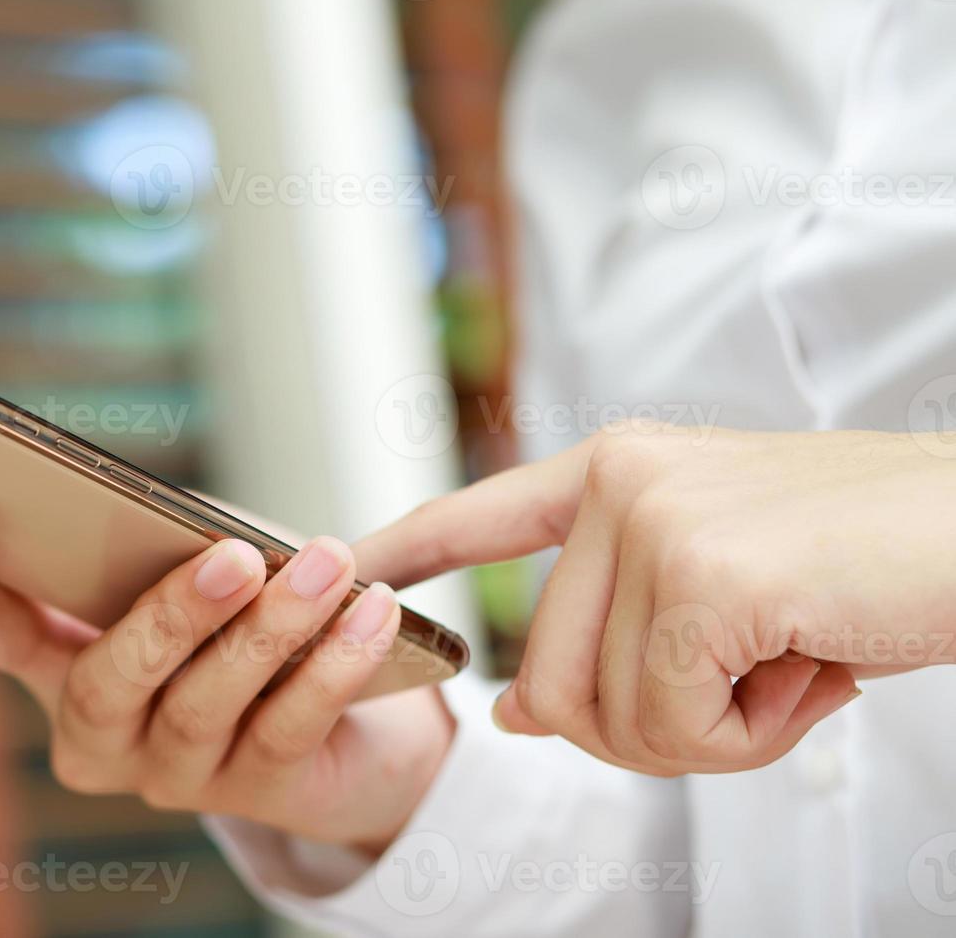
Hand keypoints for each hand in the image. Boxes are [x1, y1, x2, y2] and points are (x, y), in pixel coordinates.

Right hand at [0, 510, 456, 853]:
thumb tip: (216, 521)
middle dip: (169, 617)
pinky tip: (371, 612)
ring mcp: (172, 772)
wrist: (349, 715)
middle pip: (106, 683)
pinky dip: (333, 664)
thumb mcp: (207, 558)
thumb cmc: (249, 612)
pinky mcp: (255, 793)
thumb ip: (190, 536)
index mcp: (61, 657)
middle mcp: (100, 728)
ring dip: (271, 628)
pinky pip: (288, 726)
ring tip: (326, 565)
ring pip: (203, 704)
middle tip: (232, 555)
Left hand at [364, 424, 955, 775]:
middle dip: (645, 729)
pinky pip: (672, 720)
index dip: (408, 551)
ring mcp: (654, 519)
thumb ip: (616, 636)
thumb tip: (514, 713)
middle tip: (750, 687)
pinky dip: (746, 737)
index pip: (481, 512)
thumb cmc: (862, 567)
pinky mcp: (704, 572)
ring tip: (788, 663)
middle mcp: (618, 480)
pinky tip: (809, 671)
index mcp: (618, 469)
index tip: (343, 566)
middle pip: (548, 681)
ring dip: (709, 732)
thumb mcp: (722, 593)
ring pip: (608, 714)